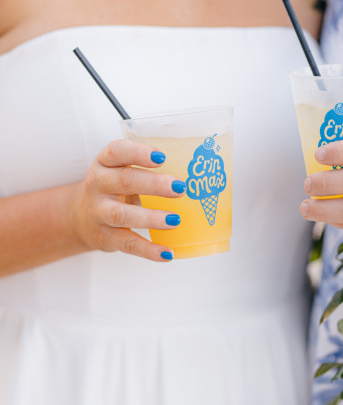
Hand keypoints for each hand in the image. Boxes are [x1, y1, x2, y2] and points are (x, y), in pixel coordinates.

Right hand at [71, 139, 184, 261]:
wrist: (82, 217)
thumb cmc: (116, 188)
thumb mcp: (122, 170)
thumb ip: (149, 169)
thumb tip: (198, 172)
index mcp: (105, 162)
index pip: (117, 151)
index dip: (138, 153)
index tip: (162, 157)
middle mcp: (98, 184)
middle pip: (124, 181)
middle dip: (154, 184)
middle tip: (180, 188)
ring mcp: (99, 212)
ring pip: (122, 214)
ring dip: (150, 218)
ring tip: (175, 220)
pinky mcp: (105, 237)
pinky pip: (127, 244)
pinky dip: (148, 250)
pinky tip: (167, 253)